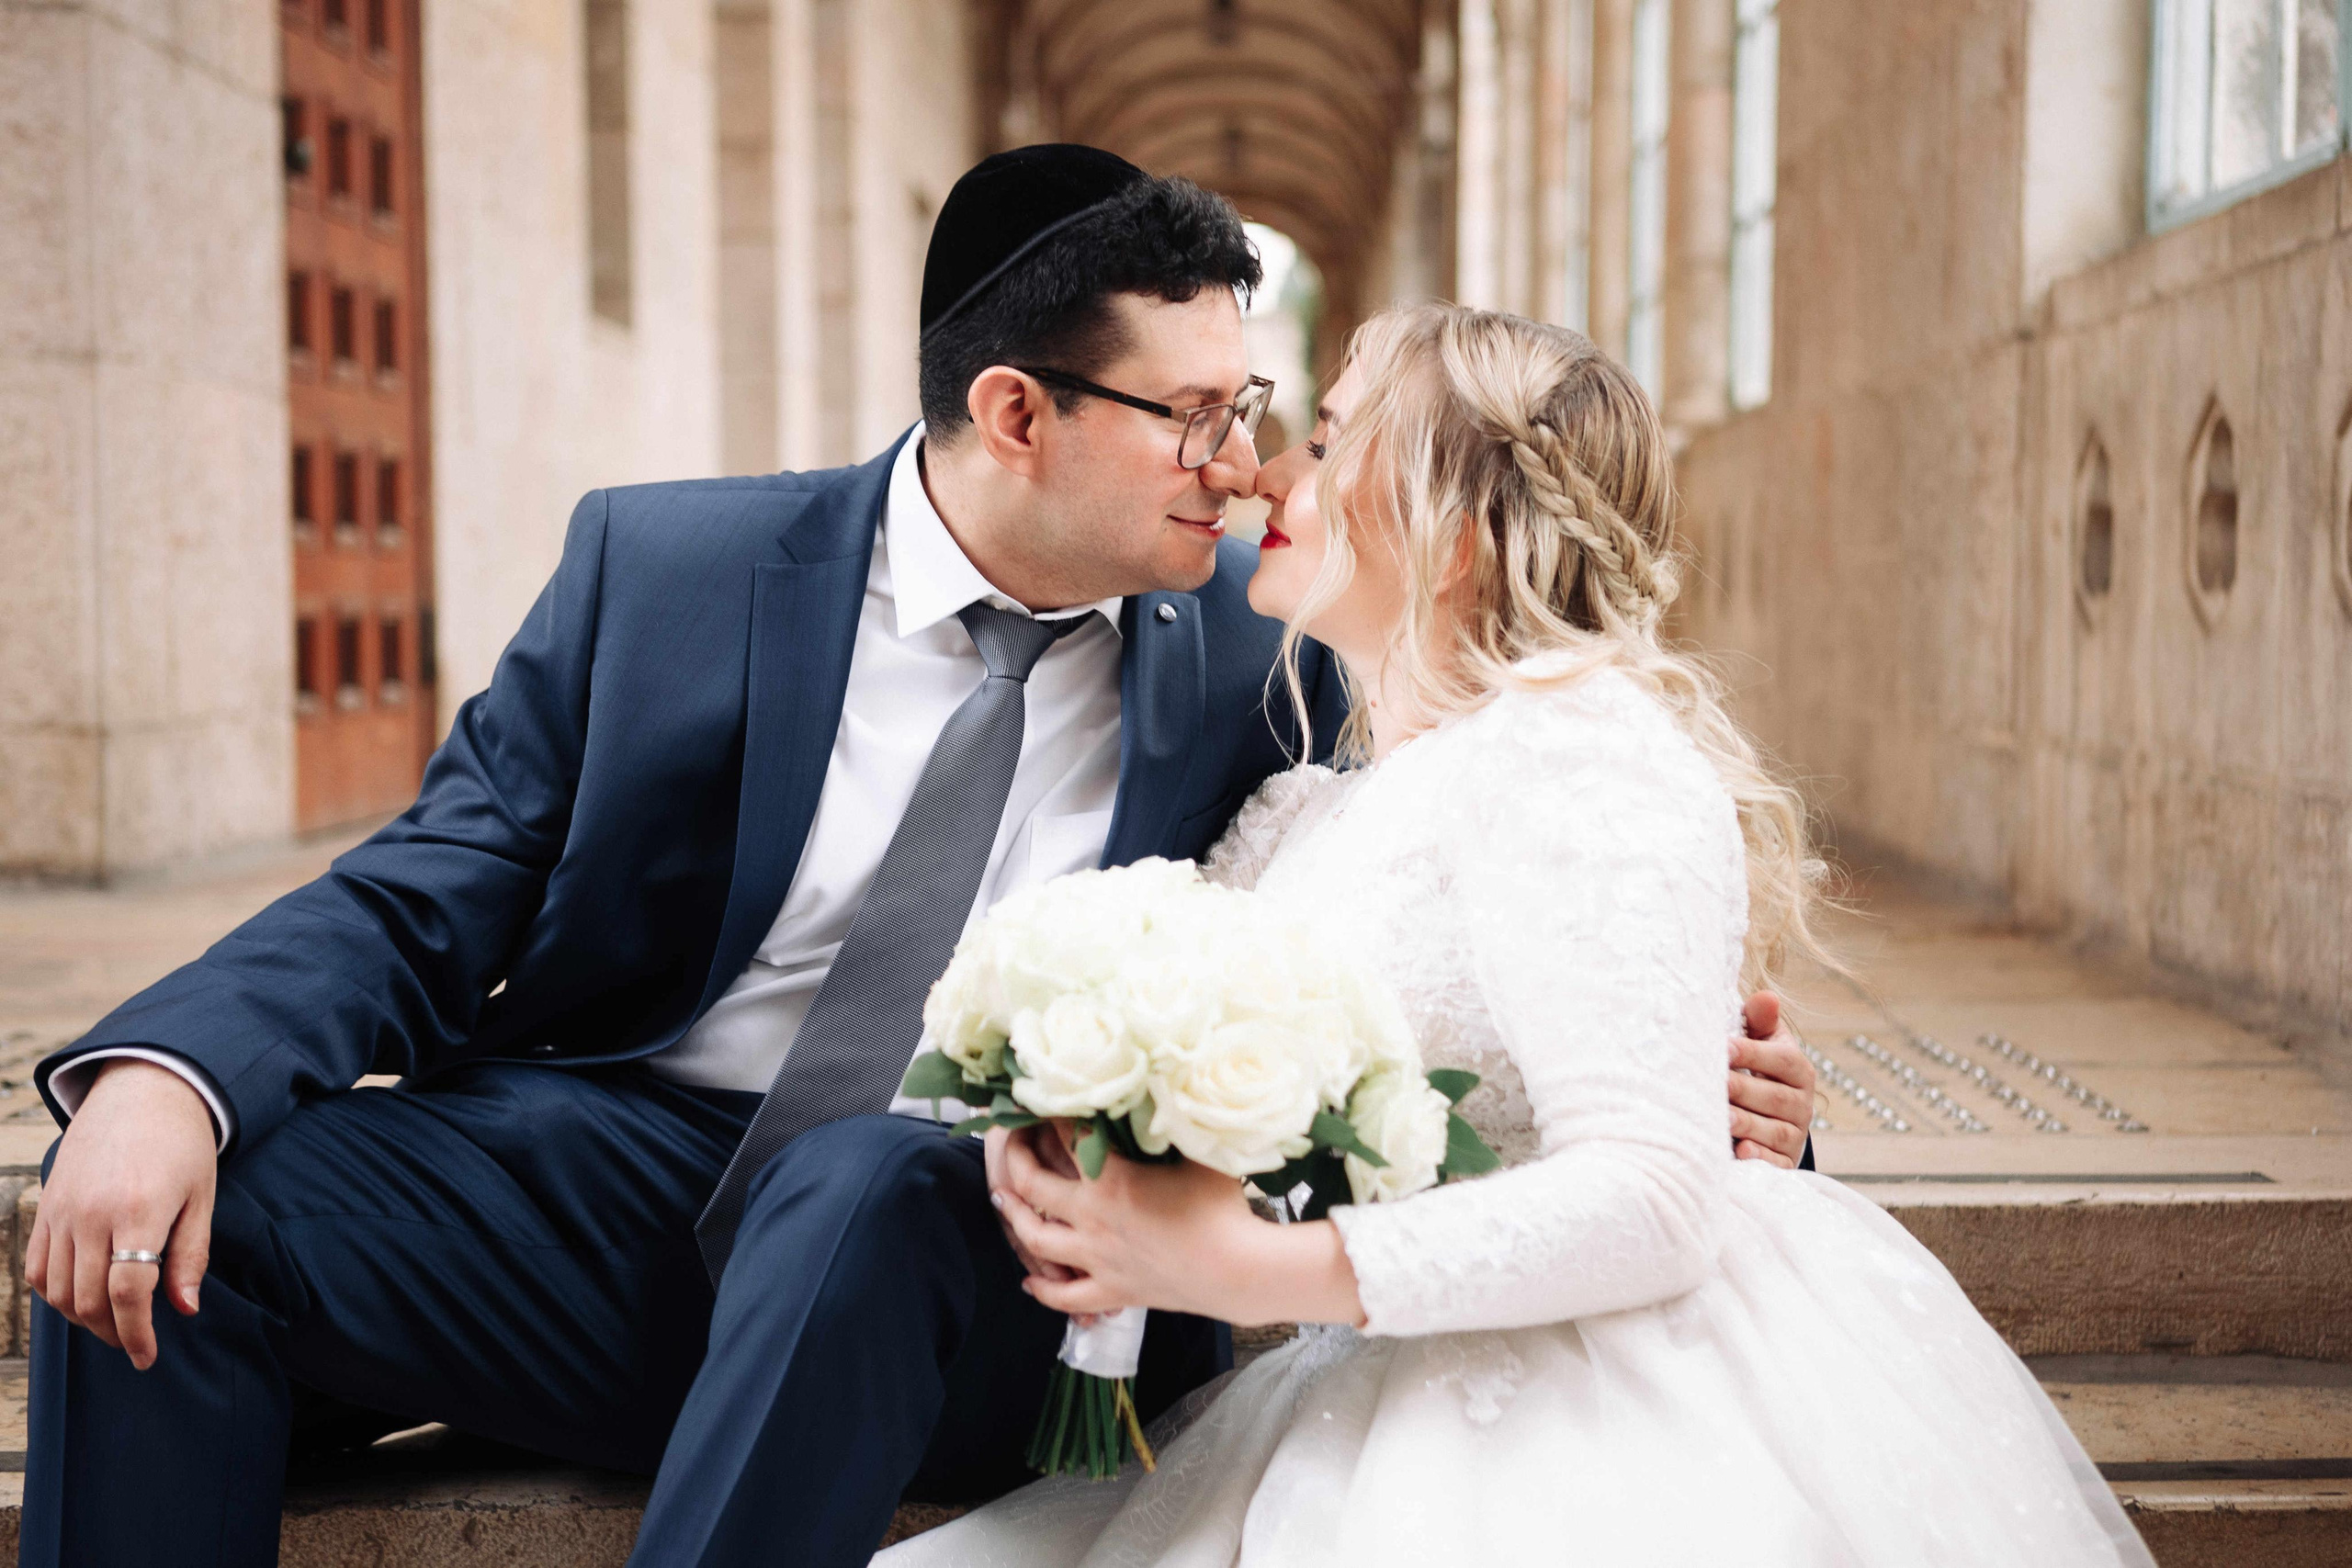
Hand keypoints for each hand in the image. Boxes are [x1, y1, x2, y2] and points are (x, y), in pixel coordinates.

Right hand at [26, 1059, 217, 1369]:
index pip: (128, 1293)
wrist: (142, 1091)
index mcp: (139, 1211)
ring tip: (111, 1324)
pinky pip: (36, 1266)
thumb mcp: (202, 1197)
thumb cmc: (182, 1144)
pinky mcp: (45, 1205)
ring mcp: (62, 1210)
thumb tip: (184, 1310)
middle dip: (112, 1332)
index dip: (136, 1334)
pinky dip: (53, 1292)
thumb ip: (190, 1256)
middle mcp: (92, 1213)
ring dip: (81, 1318)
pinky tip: (80, 1298)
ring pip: (57, 1290)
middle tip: (134, 1343)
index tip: (147, 1357)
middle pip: (89, 1298)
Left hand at [990, 1124, 1362, 1327]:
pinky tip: (1029, 1283)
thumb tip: (1160, 1090)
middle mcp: (1092, 1219)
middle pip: (1033, 1186)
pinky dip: (1043, 1290)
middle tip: (1012, 1141)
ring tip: (1002, 1199)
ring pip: (1036, 1241)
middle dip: (1017, 1158)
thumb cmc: (1221, 1208)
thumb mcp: (1197, 1153)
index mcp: (1110, 1180)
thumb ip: (1172, 1124)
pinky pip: (1066, 1296)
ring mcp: (1098, 1260)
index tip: (1044, 1098)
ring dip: (1014, 1218)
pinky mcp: (1113, 1290)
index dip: (1051, 1113)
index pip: (1068, 1135)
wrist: (1238, 1271)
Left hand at [1728, 992, 1814, 1168]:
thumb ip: (1760, 1021)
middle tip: (1716, 1085)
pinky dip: (1759, 1157)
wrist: (1768, 1119)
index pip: (1781, 1059)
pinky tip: (1741, 1152)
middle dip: (1743, 1090)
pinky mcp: (1784, 1161)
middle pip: (1775, 1097)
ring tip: (1721, 1118)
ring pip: (1774, 1131)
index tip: (1722, 1048)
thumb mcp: (1760, 1043)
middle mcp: (1801, 1103)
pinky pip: (1775, 1162)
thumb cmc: (1756, 1071)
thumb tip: (1767, 996)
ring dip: (1747, 1124)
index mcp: (1798, 1069)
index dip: (1752, 1053)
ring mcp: (1794, 1134)